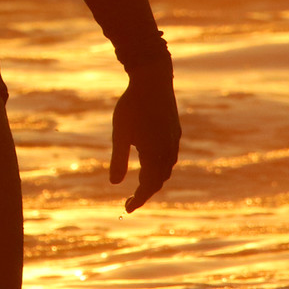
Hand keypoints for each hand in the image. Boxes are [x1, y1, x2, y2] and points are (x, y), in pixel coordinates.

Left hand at [109, 64, 180, 211]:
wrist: (153, 79)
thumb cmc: (132, 106)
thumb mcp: (120, 134)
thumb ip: (118, 160)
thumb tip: (114, 184)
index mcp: (155, 155)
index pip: (148, 187)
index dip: (138, 200)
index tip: (127, 209)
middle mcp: (168, 151)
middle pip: (159, 181)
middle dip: (145, 192)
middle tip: (130, 200)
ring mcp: (174, 140)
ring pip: (166, 169)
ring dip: (154, 180)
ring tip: (140, 184)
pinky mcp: (174, 130)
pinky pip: (169, 156)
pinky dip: (160, 166)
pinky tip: (151, 161)